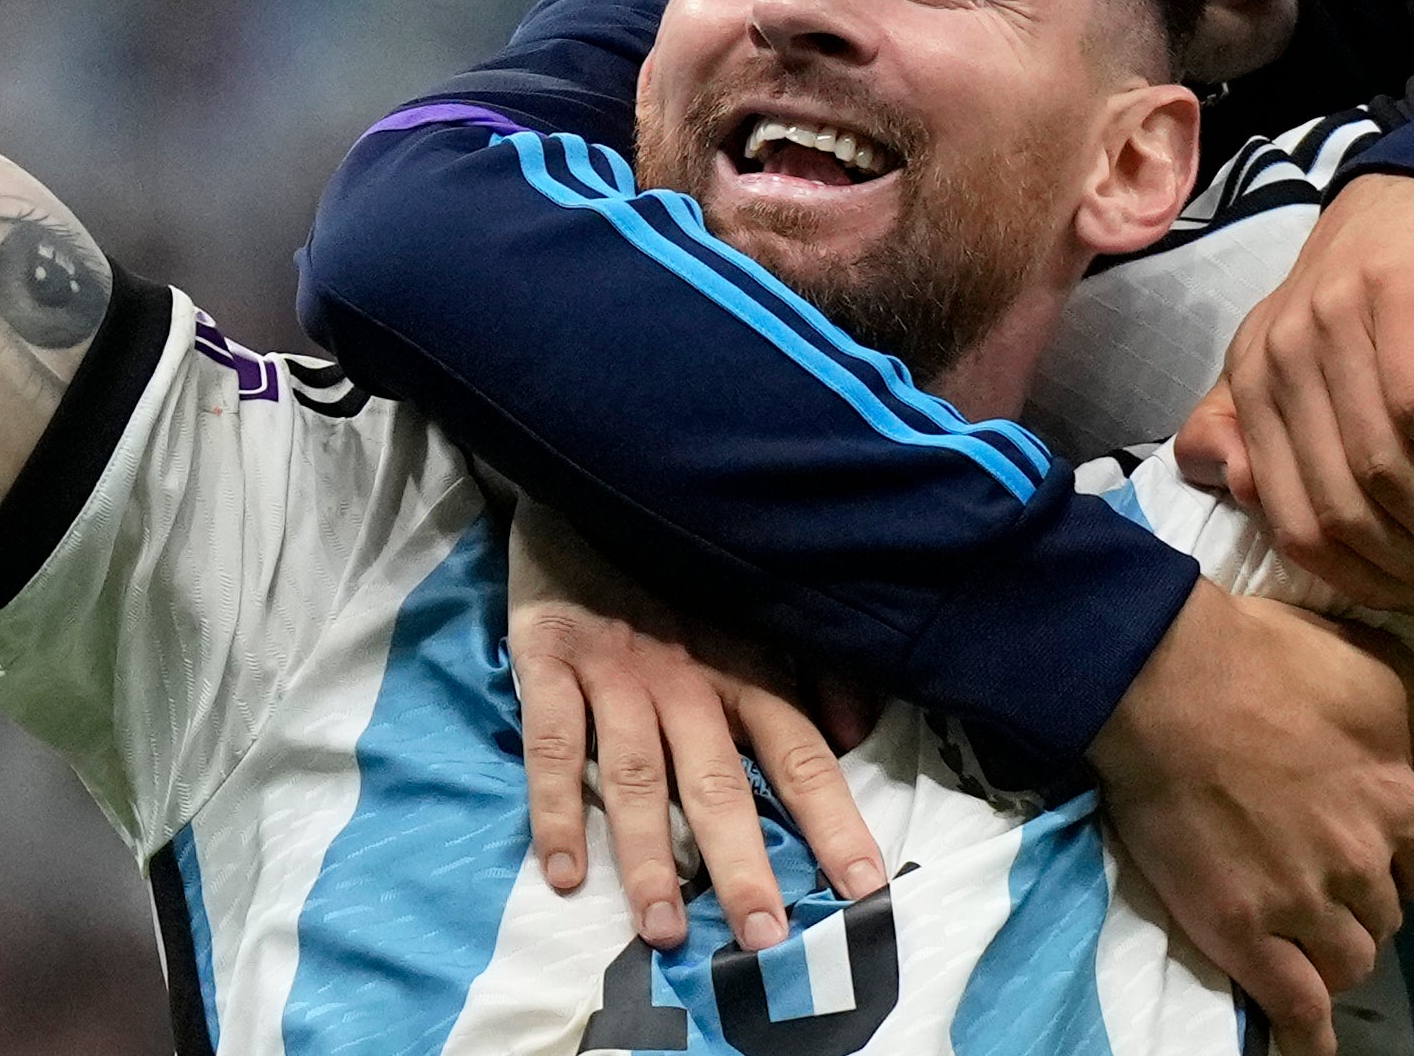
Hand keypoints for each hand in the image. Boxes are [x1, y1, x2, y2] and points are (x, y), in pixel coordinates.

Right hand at [506, 504, 885, 951]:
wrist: (590, 472)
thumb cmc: (675, 561)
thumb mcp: (752, 604)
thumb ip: (810, 667)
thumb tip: (859, 730)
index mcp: (743, 665)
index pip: (800, 754)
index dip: (834, 820)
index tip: (865, 889)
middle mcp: (686, 678)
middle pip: (720, 781)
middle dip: (744, 863)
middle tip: (765, 940)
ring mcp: (614, 672)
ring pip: (638, 777)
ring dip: (650, 858)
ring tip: (664, 930)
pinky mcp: (548, 660)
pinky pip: (553, 745)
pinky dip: (556, 809)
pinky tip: (563, 875)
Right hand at [1091, 582, 1413, 1055]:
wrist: (1161, 674)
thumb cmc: (1267, 658)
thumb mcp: (1381, 672)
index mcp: (1398, 803)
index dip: (1402, 863)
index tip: (1369, 848)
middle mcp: (1361, 863)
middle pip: (1387, 918)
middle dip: (1362, 902)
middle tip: (1315, 872)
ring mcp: (1301, 902)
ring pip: (1350, 962)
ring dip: (1333, 951)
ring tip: (1295, 927)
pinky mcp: (1241, 929)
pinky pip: (1294, 1006)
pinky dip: (1308, 1032)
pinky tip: (1309, 1040)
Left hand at [1179, 174, 1413, 614]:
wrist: (1408, 194)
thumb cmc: (1358, 294)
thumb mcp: (1292, 360)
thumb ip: (1252, 429)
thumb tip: (1241, 495)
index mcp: (1249, 386)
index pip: (1290, 518)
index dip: (1359, 580)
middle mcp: (1277, 359)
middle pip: (1342, 504)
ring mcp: (1329, 326)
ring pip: (1383, 468)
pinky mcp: (1390, 299)